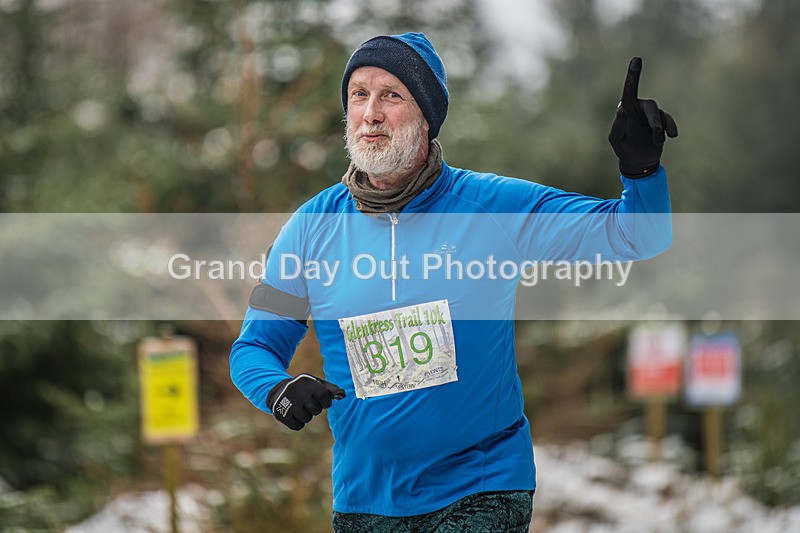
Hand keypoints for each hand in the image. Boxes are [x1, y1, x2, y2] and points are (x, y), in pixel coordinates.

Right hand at [267, 374, 345, 430]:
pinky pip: (297, 426)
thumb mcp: (318, 384)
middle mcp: (296, 390)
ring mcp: (288, 402)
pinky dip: (298, 423)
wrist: (279, 390)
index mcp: (307, 382)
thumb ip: (332, 390)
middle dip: (315, 409)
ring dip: (306, 416)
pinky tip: (294, 415)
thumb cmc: (306, 389)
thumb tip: (342, 397)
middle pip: (315, 409)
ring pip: (306, 418)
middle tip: (309, 404)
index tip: (323, 401)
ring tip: (301, 408)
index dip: (326, 402)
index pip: (324, 395)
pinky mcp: (281, 413)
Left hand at [608, 57, 677, 177]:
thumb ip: (618, 125)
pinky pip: (668, 121)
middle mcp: (639, 108)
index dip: (633, 74)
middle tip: (656, 135)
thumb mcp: (616, 139)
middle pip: (651, 106)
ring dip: (659, 129)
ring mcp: (652, 115)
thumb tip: (622, 110)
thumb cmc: (624, 148)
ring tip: (657, 142)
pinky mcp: (662, 122)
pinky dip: (671, 128)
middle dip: (654, 121)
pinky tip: (673, 135)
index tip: (636, 59)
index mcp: (626, 108)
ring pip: (659, 115)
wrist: (639, 161)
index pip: (629, 88)